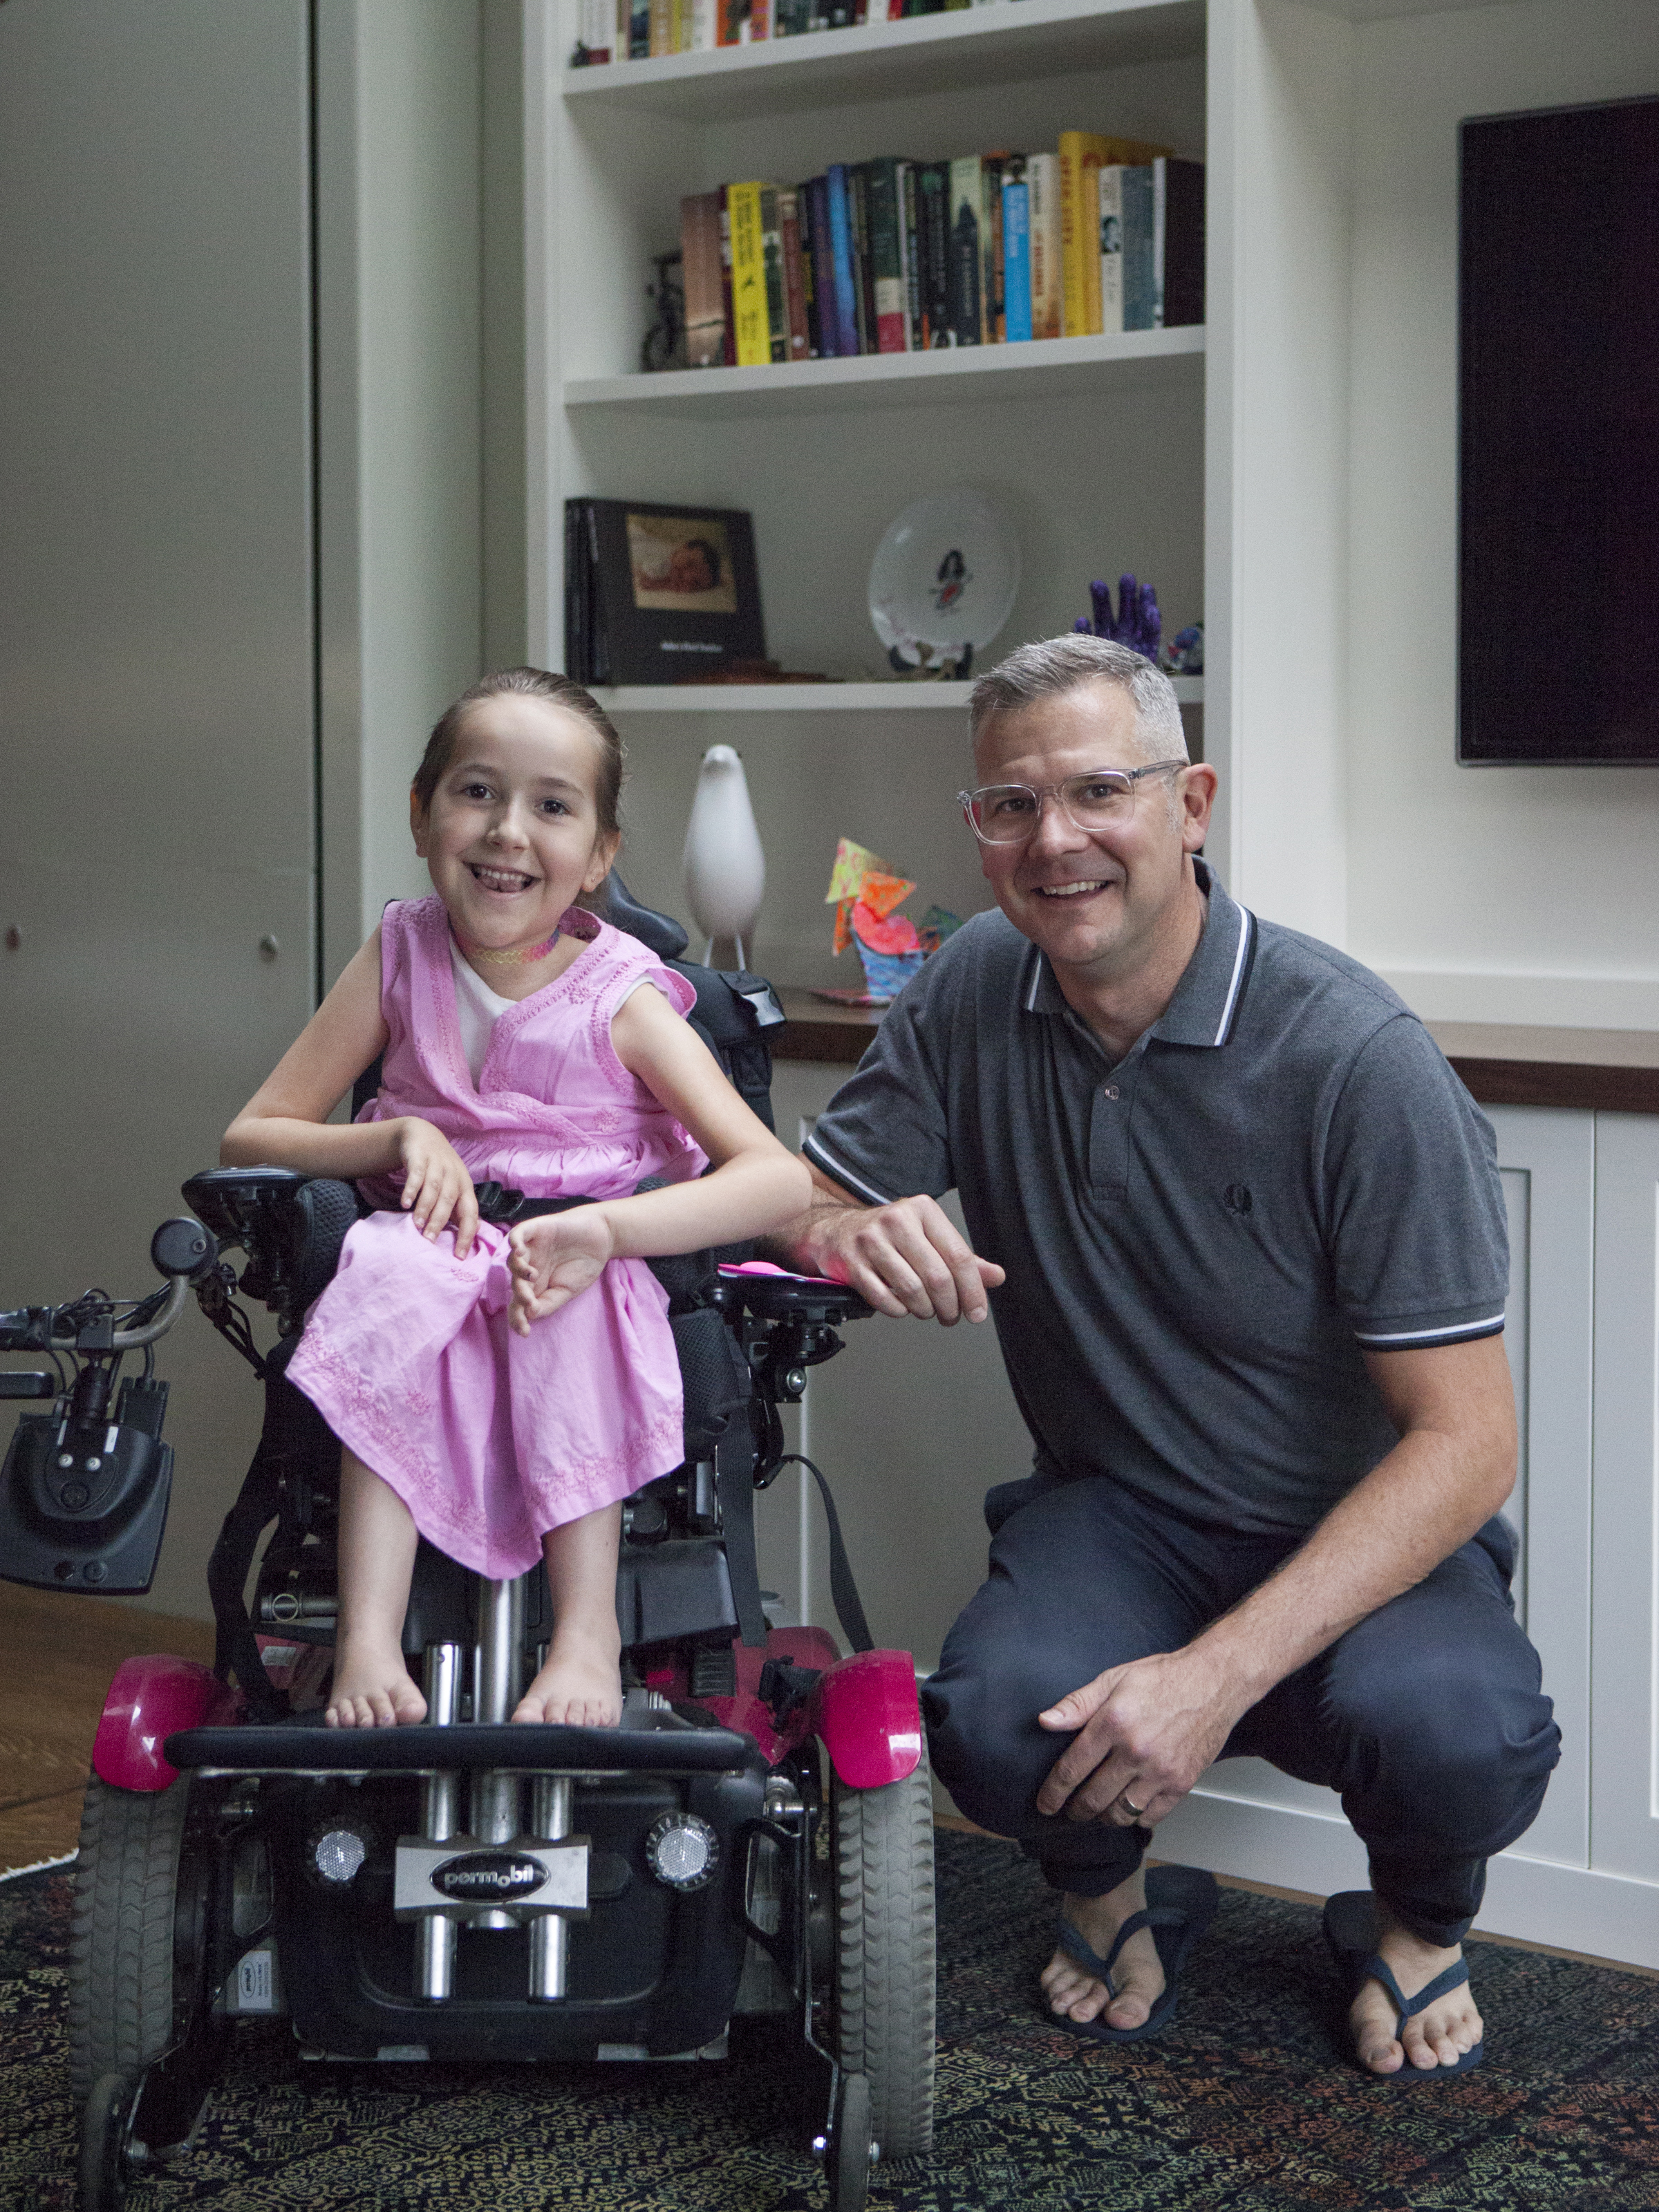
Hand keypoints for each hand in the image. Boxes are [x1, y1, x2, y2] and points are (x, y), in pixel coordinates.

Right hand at [395, 1119, 478, 1256]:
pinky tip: (405, 1203)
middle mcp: (455, 1175)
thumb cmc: (440, 1171)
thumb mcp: (452, 1188)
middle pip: (450, 1201)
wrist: (423, 1135)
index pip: (471, 1213)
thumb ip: (455, 1210)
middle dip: (440, 1222)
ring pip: (433, 1188)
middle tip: (429, 1241)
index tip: (460, 1256)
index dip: (467, 1234)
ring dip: (425, 1208)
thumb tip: (464, 1237)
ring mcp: (438, 1164)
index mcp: (466, 1187)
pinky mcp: (420, 1157)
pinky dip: (411, 1189)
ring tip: (417, 1225)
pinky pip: (417, 1174)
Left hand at [507, 1210, 615, 1334]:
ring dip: (518, 1271)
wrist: (602, 1237)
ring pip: (512, 1261)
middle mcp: (528, 1267)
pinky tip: (519, 1252)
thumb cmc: (584, 1264)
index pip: (518, 1303)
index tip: (525, 1332)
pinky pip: (517, 1235)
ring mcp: (530, 1249)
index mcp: (534, 1285)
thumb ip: (549, 1302)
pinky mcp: (534, 1229)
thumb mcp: (568, 1290)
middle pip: (514, 1284)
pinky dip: (515, 1243)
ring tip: (533, 1276)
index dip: (517, 1318)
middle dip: (520, 1296)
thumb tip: (530, 1315)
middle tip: (532, 1303)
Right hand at [810, 1193, 1004, 1324]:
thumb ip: (961, 1258)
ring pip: (912, 1290)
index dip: (972, 1290)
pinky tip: (902, 1308)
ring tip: (927, 1311)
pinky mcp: (851, 1262)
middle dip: (949, 1306)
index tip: (977, 1312)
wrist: (836, 1230)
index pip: (958, 1256)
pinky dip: (898, 1311)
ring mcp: (871, 1241)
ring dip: (925, 1310)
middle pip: (937, 1277)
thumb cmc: (889, 1235)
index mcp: (922, 1210)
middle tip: (951, 1316)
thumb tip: (995, 1277)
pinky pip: (884, 1299)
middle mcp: (896, 1220)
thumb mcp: (928, 1237)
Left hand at [1034, 1643, 1248, 1828]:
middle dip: (1075, 1810)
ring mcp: (1161, 1771)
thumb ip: (1077, 1704)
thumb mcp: (1113, 1679)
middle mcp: (1136, 1751)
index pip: (1072, 1769)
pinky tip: (1127, 1808)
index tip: (1045, 1803)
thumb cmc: (1163, 1678)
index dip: (1053, 1792)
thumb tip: (1045, 1721)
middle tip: (1070, 1810)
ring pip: (1120, 1814)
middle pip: (1093, 1798)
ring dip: (1102, 1818)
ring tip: (1096, 1811)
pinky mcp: (1182, 1783)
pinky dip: (1134, 1818)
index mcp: (1113, 1723)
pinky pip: (1150, 1817)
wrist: (1213, 1683)